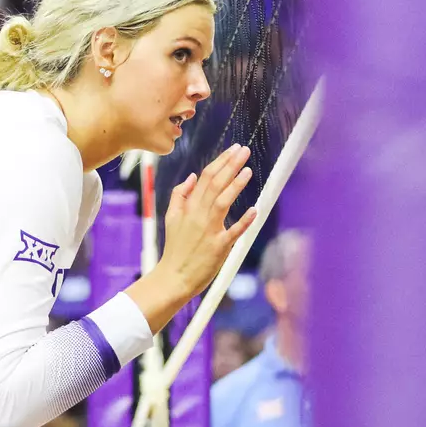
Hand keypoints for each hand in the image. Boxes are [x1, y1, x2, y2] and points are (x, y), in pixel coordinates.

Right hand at [157, 145, 256, 299]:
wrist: (173, 277)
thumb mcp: (170, 217)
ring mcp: (209, 230)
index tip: (233, 149)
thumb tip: (193, 176)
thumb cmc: (175, 248)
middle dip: (231, 165)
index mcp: (189, 207)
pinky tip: (254, 210)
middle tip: (243, 150)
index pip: (206, 177)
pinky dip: (243, 221)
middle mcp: (199, 215)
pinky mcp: (218, 247)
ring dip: (236, 184)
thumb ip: (180, 195)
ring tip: (248, 170)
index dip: (221, 161)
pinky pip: (233, 231)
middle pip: (216, 184)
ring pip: (223, 201)